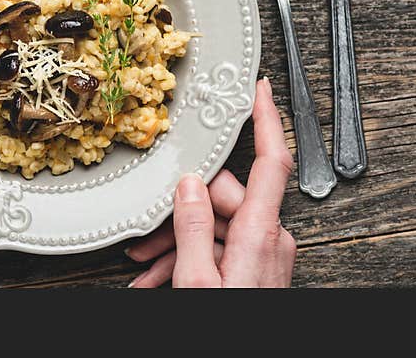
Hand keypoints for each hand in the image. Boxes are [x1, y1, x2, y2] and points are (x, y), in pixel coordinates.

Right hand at [126, 77, 296, 287]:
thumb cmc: (228, 325)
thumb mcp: (198, 281)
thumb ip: (193, 226)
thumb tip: (189, 184)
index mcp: (261, 233)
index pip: (271, 162)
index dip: (267, 120)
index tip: (259, 89)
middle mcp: (269, 237)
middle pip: (224, 198)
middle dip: (180, 215)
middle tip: (144, 241)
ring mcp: (263, 252)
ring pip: (215, 226)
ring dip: (178, 246)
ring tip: (147, 272)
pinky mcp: (256, 265)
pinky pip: (221, 248)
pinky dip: (191, 260)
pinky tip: (160, 279)